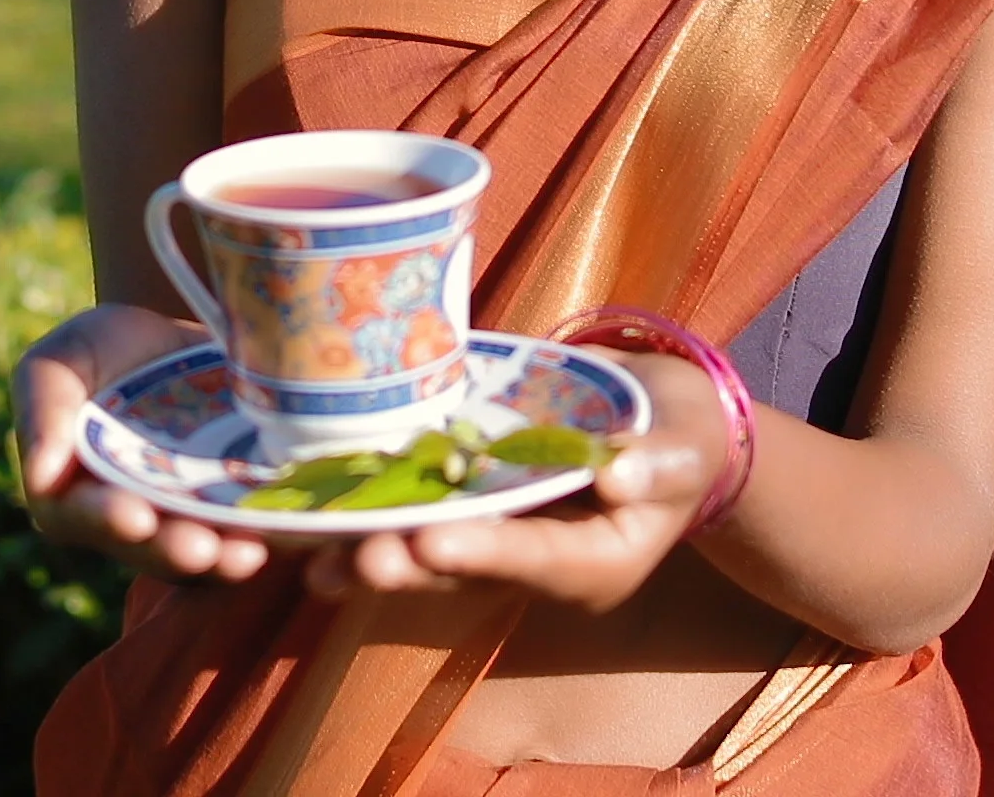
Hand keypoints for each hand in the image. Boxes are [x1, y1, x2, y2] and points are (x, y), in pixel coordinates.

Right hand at [12, 304, 286, 582]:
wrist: (177, 341)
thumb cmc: (100, 351)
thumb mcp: (61, 362)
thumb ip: (44, 410)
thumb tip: (42, 473)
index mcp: (75, 495)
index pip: (81, 517)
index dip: (106, 520)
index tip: (133, 517)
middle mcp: (133, 521)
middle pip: (149, 548)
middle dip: (174, 551)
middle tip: (200, 548)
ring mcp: (187, 519)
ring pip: (203, 551)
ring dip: (225, 557)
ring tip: (250, 552)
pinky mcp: (236, 507)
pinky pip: (252, 530)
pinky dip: (270, 533)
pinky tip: (291, 528)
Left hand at [303, 351, 723, 611]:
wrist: (660, 422)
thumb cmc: (683, 434)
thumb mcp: (687, 445)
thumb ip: (662, 463)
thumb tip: (622, 477)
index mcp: (595, 562)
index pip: (537, 561)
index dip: (485, 553)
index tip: (433, 543)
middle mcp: (534, 564)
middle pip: (464, 572)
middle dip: (407, 563)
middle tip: (355, 556)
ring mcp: (495, 537)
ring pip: (425, 553)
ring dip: (367, 551)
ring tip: (310, 554)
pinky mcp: (467, 503)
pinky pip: (411, 514)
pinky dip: (363, 512)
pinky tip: (306, 508)